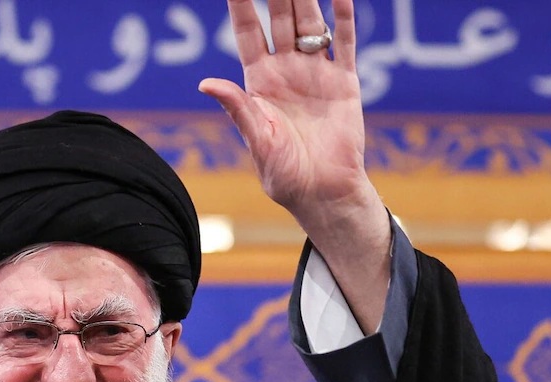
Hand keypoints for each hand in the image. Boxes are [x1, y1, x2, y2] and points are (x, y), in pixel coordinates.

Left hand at [199, 0, 384, 235]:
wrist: (324, 193)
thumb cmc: (285, 175)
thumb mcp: (257, 142)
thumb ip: (238, 109)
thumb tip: (206, 83)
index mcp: (259, 81)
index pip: (248, 31)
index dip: (241, 3)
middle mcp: (287, 70)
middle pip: (280, 17)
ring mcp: (316, 72)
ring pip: (310, 22)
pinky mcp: (344, 82)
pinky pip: (344, 41)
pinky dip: (343, 15)